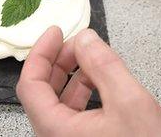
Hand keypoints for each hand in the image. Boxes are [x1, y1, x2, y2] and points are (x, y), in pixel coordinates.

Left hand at [17, 27, 160, 136]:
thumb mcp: (129, 100)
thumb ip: (104, 65)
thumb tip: (84, 40)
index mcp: (57, 131)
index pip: (30, 85)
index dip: (41, 53)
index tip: (55, 33)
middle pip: (42, 92)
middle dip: (59, 61)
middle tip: (77, 42)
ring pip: (60, 102)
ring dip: (74, 75)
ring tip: (94, 58)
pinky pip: (75, 113)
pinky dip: (85, 91)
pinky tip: (102, 80)